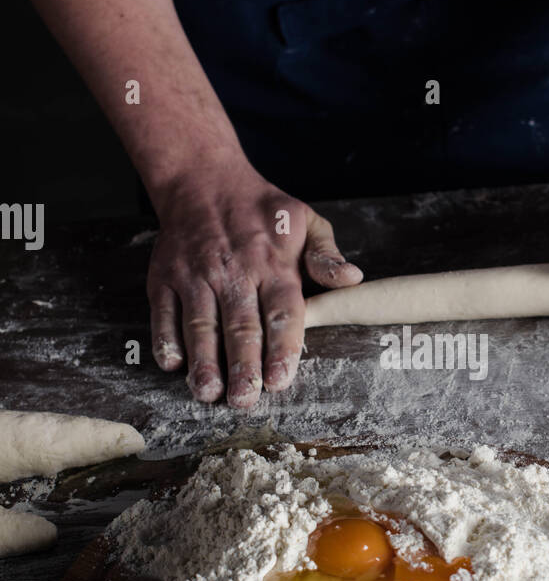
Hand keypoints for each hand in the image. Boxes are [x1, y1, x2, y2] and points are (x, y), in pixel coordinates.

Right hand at [147, 161, 361, 407]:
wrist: (203, 180)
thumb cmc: (262, 211)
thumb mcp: (305, 221)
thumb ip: (326, 256)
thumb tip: (352, 280)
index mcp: (273, 263)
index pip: (281, 311)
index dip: (281, 348)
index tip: (280, 379)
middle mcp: (233, 271)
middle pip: (239, 325)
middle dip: (242, 366)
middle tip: (245, 400)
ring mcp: (195, 275)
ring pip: (200, 324)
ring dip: (204, 362)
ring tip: (209, 393)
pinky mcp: (165, 278)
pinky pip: (165, 313)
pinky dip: (167, 340)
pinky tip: (175, 365)